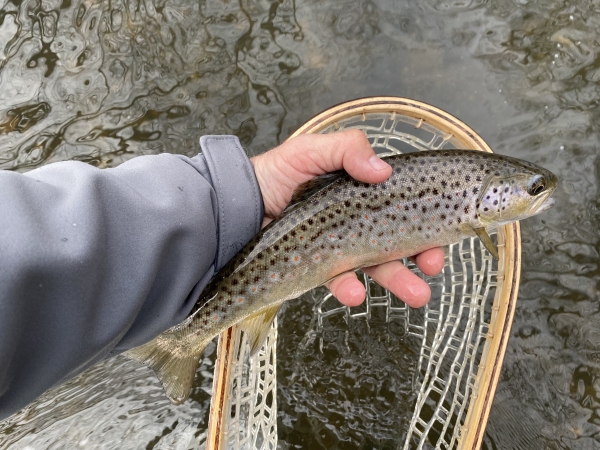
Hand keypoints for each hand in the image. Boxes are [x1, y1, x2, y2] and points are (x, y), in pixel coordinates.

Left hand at [250, 130, 444, 307]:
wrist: (240, 203)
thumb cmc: (277, 173)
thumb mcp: (313, 149)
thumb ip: (347, 150)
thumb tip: (383, 170)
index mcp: (364, 193)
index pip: (405, 206)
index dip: (427, 219)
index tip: (443, 232)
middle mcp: (359, 221)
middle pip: (400, 241)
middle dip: (423, 256)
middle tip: (433, 266)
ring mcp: (342, 247)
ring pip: (378, 267)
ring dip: (399, 281)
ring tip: (417, 294)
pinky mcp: (321, 267)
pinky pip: (340, 281)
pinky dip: (350, 288)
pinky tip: (354, 292)